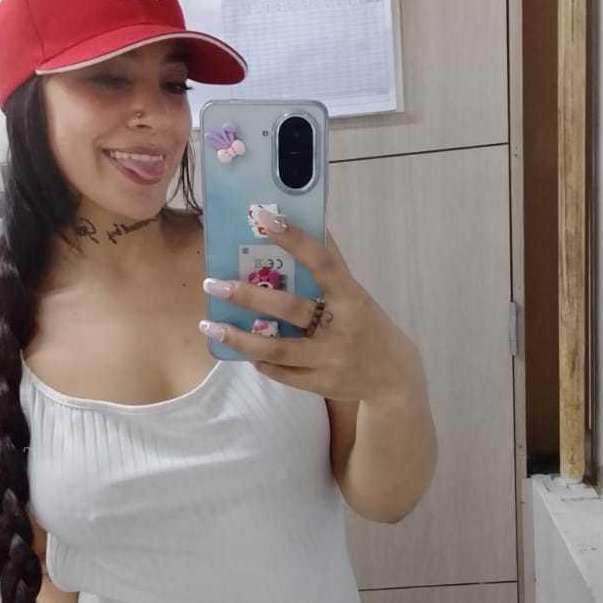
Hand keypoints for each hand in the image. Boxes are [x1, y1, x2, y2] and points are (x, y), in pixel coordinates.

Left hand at [201, 211, 421, 404]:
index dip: (294, 239)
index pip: (322, 262)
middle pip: (289, 308)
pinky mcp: (320, 384)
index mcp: (351, 297)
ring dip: (238, 338)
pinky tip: (240, 350)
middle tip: (213, 283)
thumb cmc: (369, 325)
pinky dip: (258, 360)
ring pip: (276, 349)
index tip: (263, 218)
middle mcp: (341, 328)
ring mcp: (329, 359)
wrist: (394, 377)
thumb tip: (311, 225)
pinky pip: (281, 373)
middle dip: (247, 295)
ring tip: (208, 324)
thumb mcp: (357, 295)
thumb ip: (331, 268)